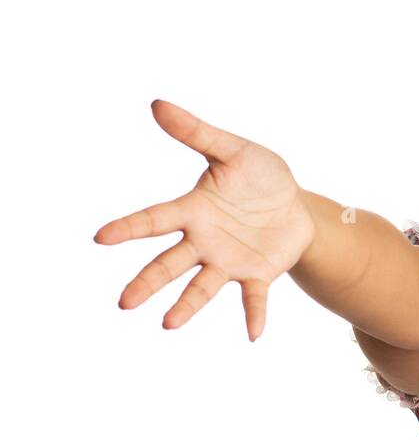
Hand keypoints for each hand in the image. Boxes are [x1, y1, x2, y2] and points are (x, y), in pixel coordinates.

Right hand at [94, 100, 315, 341]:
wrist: (296, 204)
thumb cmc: (260, 176)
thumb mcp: (235, 150)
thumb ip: (198, 133)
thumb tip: (157, 104)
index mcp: (194, 210)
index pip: (155, 219)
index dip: (129, 228)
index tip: (100, 238)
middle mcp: (204, 240)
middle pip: (170, 263)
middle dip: (148, 281)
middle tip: (125, 302)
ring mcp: (229, 260)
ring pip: (202, 286)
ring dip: (187, 305)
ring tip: (168, 324)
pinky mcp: (257, 274)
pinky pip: (254, 298)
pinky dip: (253, 315)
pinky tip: (253, 334)